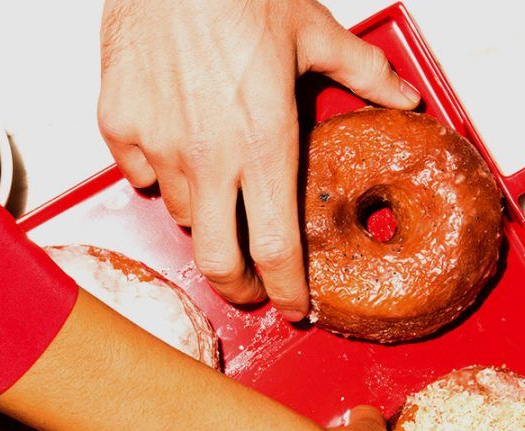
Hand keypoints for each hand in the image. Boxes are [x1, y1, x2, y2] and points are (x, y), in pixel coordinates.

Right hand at [97, 0, 418, 315]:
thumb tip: (404, 98)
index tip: (292, 305)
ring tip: (218, 195)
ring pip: (180, 213)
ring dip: (202, 215)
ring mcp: (158, 147)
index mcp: (264, 143)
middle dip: (237, 286)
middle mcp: (208, 159)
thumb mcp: (314, 30)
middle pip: (218, 259)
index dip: (286, 289)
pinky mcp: (120, 128)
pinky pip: (139, 173)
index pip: (276, 248)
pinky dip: (156, 171)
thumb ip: (361, 74)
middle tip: (248, 288)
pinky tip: (173, 145)